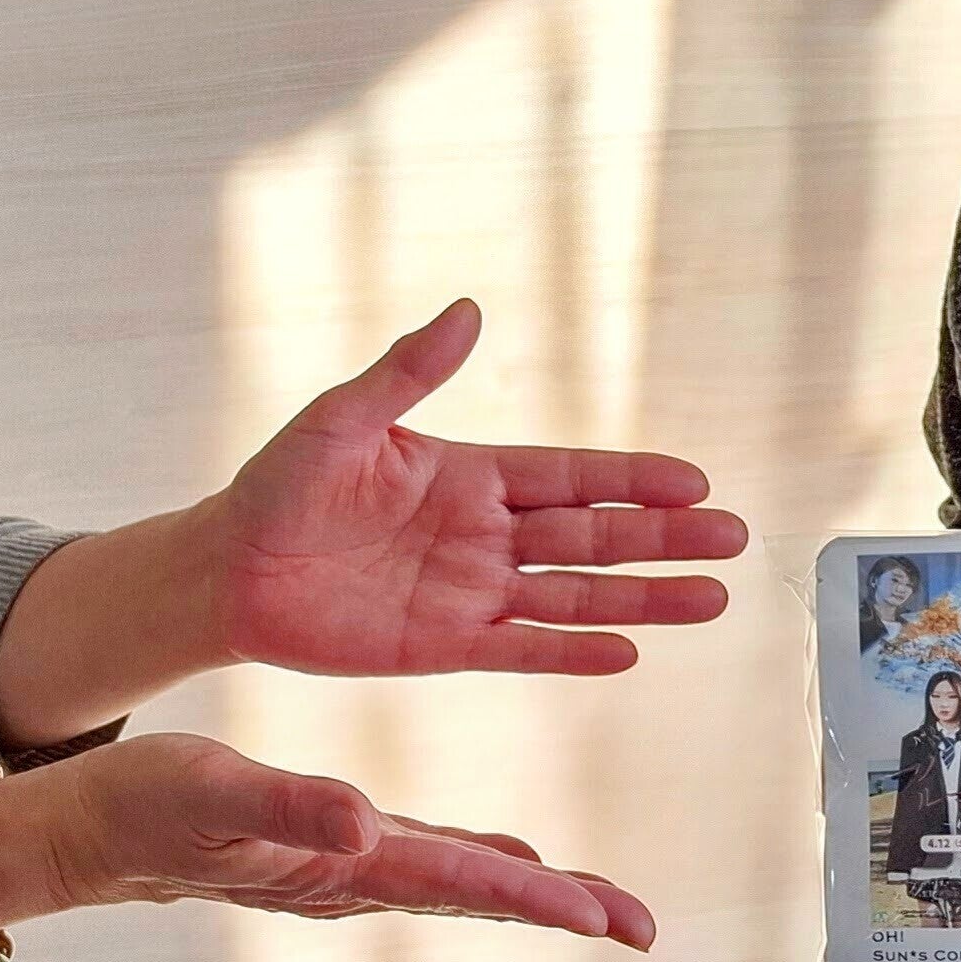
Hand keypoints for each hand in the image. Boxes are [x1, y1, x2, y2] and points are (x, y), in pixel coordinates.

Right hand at [39, 731, 653, 944]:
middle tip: (643, 928)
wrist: (88, 834)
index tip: (607, 917)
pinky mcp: (332, 849)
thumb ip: (288, 806)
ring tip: (602, 903)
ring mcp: (345, 870)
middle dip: (565, 909)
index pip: (460, 883)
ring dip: (535, 891)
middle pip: (482, 897)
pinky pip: (427, 861)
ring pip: (462, 883)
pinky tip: (509, 858)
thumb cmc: (142, 810)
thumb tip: (364, 824)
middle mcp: (356, 877)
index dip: (538, 897)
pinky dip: (480, 862)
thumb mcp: (211, 790)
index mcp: (342, 866)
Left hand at [208, 298, 744, 678]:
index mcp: (468, 474)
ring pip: (574, 596)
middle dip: (663, 539)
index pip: (571, 476)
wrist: (227, 569)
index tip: (695, 482)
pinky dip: (572, 652)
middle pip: (593, 537)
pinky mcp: (443, 646)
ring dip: (643, 598)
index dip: (633, 479)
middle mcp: (483, 534)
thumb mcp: (343, 419)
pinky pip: (521, 648)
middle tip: (733, 540)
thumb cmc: (278, 486)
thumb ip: (409, 372)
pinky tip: (630, 652)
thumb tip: (470, 309)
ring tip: (712, 599)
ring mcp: (470, 593)